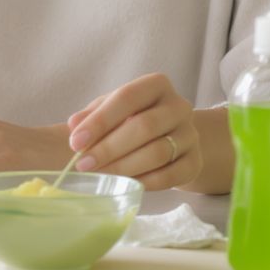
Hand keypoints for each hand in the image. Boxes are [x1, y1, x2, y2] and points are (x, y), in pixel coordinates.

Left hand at [66, 72, 201, 190]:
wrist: (174, 135)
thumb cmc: (137, 117)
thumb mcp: (114, 108)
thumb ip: (93, 114)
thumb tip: (74, 125)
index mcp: (157, 85)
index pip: (127, 98)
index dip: (99, 121)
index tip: (75, 142)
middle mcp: (179, 106)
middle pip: (144, 126)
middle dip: (109, 147)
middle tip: (83, 164)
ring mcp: (190, 135)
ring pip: (157, 153)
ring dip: (123, 167)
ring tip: (99, 175)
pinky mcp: (195, 162)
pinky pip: (170, 176)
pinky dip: (143, 182)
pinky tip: (123, 184)